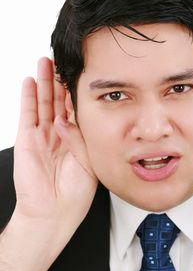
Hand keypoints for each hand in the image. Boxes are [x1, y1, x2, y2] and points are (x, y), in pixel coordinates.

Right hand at [0, 57, 97, 270]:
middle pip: (59, 100)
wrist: (55, 210)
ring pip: (44, 101)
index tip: (82, 72)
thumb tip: (66, 118)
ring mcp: (43, 134)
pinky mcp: (28, 139)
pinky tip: (31, 80)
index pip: (77, 107)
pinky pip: (28, 113)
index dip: (78, 90)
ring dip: (45, 82)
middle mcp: (60, 133)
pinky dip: (29, 97)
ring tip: (46, 61)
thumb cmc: (76, 191)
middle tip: (62, 60)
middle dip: (60, 80)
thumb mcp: (87, 159)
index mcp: (76, 138)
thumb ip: (78, 137)